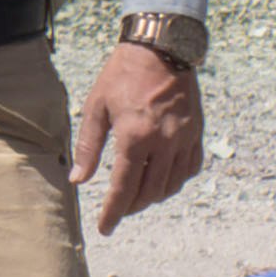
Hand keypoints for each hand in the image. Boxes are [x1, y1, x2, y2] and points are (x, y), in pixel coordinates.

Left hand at [72, 42, 201, 233]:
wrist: (162, 48)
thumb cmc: (123, 74)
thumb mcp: (96, 107)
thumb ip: (88, 147)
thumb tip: (78, 179)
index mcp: (135, 137)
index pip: (124, 188)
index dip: (113, 212)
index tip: (104, 228)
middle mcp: (164, 142)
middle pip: (149, 192)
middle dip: (131, 207)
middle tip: (117, 210)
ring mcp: (184, 138)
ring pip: (172, 185)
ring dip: (153, 197)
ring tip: (137, 196)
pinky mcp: (197, 132)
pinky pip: (190, 168)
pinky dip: (176, 181)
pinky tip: (162, 179)